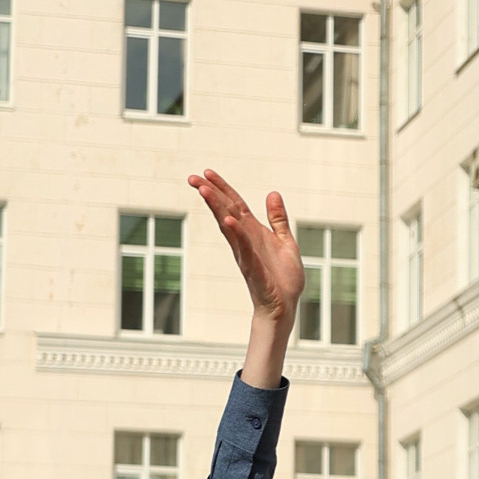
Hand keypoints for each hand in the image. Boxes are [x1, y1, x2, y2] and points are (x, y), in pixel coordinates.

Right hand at [191, 170, 303, 383]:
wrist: (285, 305)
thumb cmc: (283, 277)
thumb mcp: (286, 241)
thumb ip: (278, 218)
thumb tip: (272, 193)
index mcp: (253, 232)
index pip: (234, 205)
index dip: (222, 188)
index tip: (206, 172)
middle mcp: (244, 241)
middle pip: (225, 212)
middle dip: (210, 194)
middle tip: (193, 178)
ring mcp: (246, 254)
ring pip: (228, 228)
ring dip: (217, 209)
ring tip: (205, 191)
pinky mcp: (253, 269)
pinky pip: (244, 249)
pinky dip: (237, 235)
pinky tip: (229, 222)